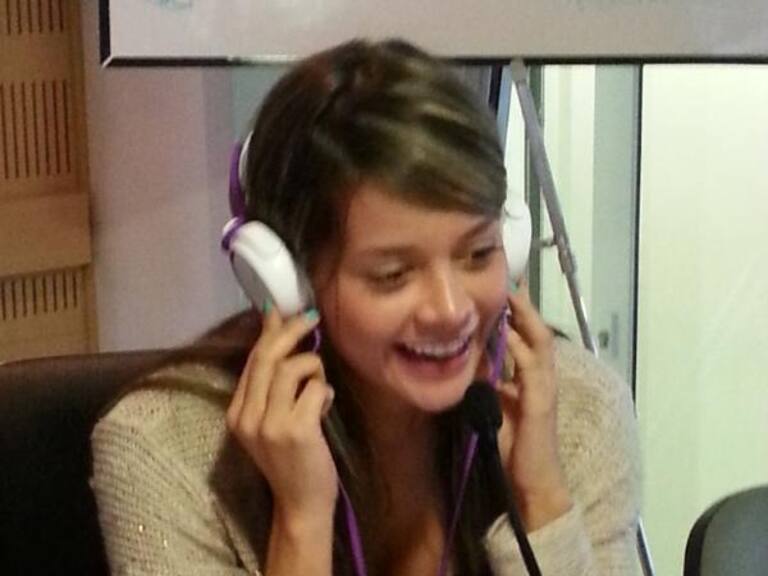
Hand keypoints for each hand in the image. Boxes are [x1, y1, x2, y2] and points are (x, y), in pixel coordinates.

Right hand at [226, 307, 337, 527]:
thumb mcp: (273, 420)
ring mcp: (270, 424)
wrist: (300, 504)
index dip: (269, 332)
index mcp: (237, 413)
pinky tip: (324, 406)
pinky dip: (324, 391)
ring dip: (314, 367)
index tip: (281, 311)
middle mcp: (247, 417)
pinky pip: (315, 388)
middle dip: (291, 331)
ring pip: (293, 368)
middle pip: (267, 357)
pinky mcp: (296, 431)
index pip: (252, 361)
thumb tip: (279, 336)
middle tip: (311, 317)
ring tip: (318, 386)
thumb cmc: (292, 458)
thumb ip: (273, 384)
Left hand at [496, 281, 571, 530]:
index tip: (500, 286)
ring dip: (524, 317)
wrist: (531, 479)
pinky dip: (521, 348)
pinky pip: (533, 368)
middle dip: (523, 304)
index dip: (515, 311)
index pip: (524, 334)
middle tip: (508, 278)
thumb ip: (486, 379)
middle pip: (535, 329)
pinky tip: (509, 333)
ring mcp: (544, 386)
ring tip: (509, 294)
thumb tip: (469, 356)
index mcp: (530, 375)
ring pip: (539, 342)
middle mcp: (541, 375)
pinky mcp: (541, 401)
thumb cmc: (513, 444)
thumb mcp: (492, 403)